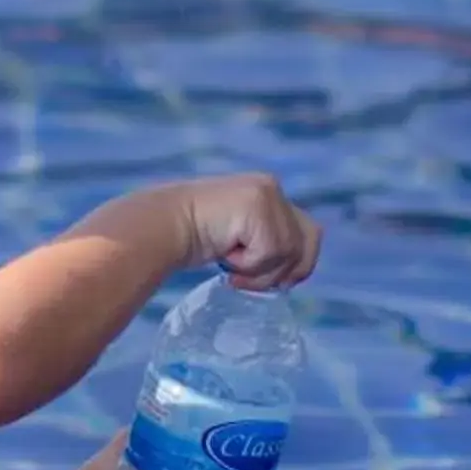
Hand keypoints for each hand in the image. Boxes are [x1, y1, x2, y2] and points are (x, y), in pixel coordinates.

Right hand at [178, 172, 322, 290]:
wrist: (161, 227)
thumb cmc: (193, 237)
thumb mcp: (240, 238)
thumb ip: (266, 240)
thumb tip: (292, 272)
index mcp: (269, 193)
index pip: (309, 233)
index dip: (299, 263)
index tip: (275, 282)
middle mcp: (272, 187)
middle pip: (308, 242)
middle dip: (285, 270)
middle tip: (252, 279)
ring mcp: (267, 194)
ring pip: (288, 251)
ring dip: (258, 271)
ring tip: (230, 266)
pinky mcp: (257, 205)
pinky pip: (270, 251)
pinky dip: (248, 265)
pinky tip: (225, 255)